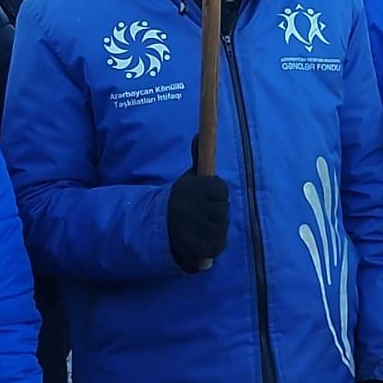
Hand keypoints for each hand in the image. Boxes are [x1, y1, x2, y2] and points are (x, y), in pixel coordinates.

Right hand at [167, 137, 228, 272]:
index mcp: (193, 189)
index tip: (206, 196)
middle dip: (216, 212)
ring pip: (222, 228)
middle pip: (223, 210)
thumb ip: (198, 156)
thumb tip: (200, 133)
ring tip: (201, 225)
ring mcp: (195, 229)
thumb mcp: (187, 178)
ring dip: (216, 228)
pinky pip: (218, 246)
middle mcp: (193, 208)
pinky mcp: (196, 248)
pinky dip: (214, 244)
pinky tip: (203, 238)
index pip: (222, 190)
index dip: (216, 194)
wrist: (158, 227)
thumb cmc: (180, 200)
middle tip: (202, 212)